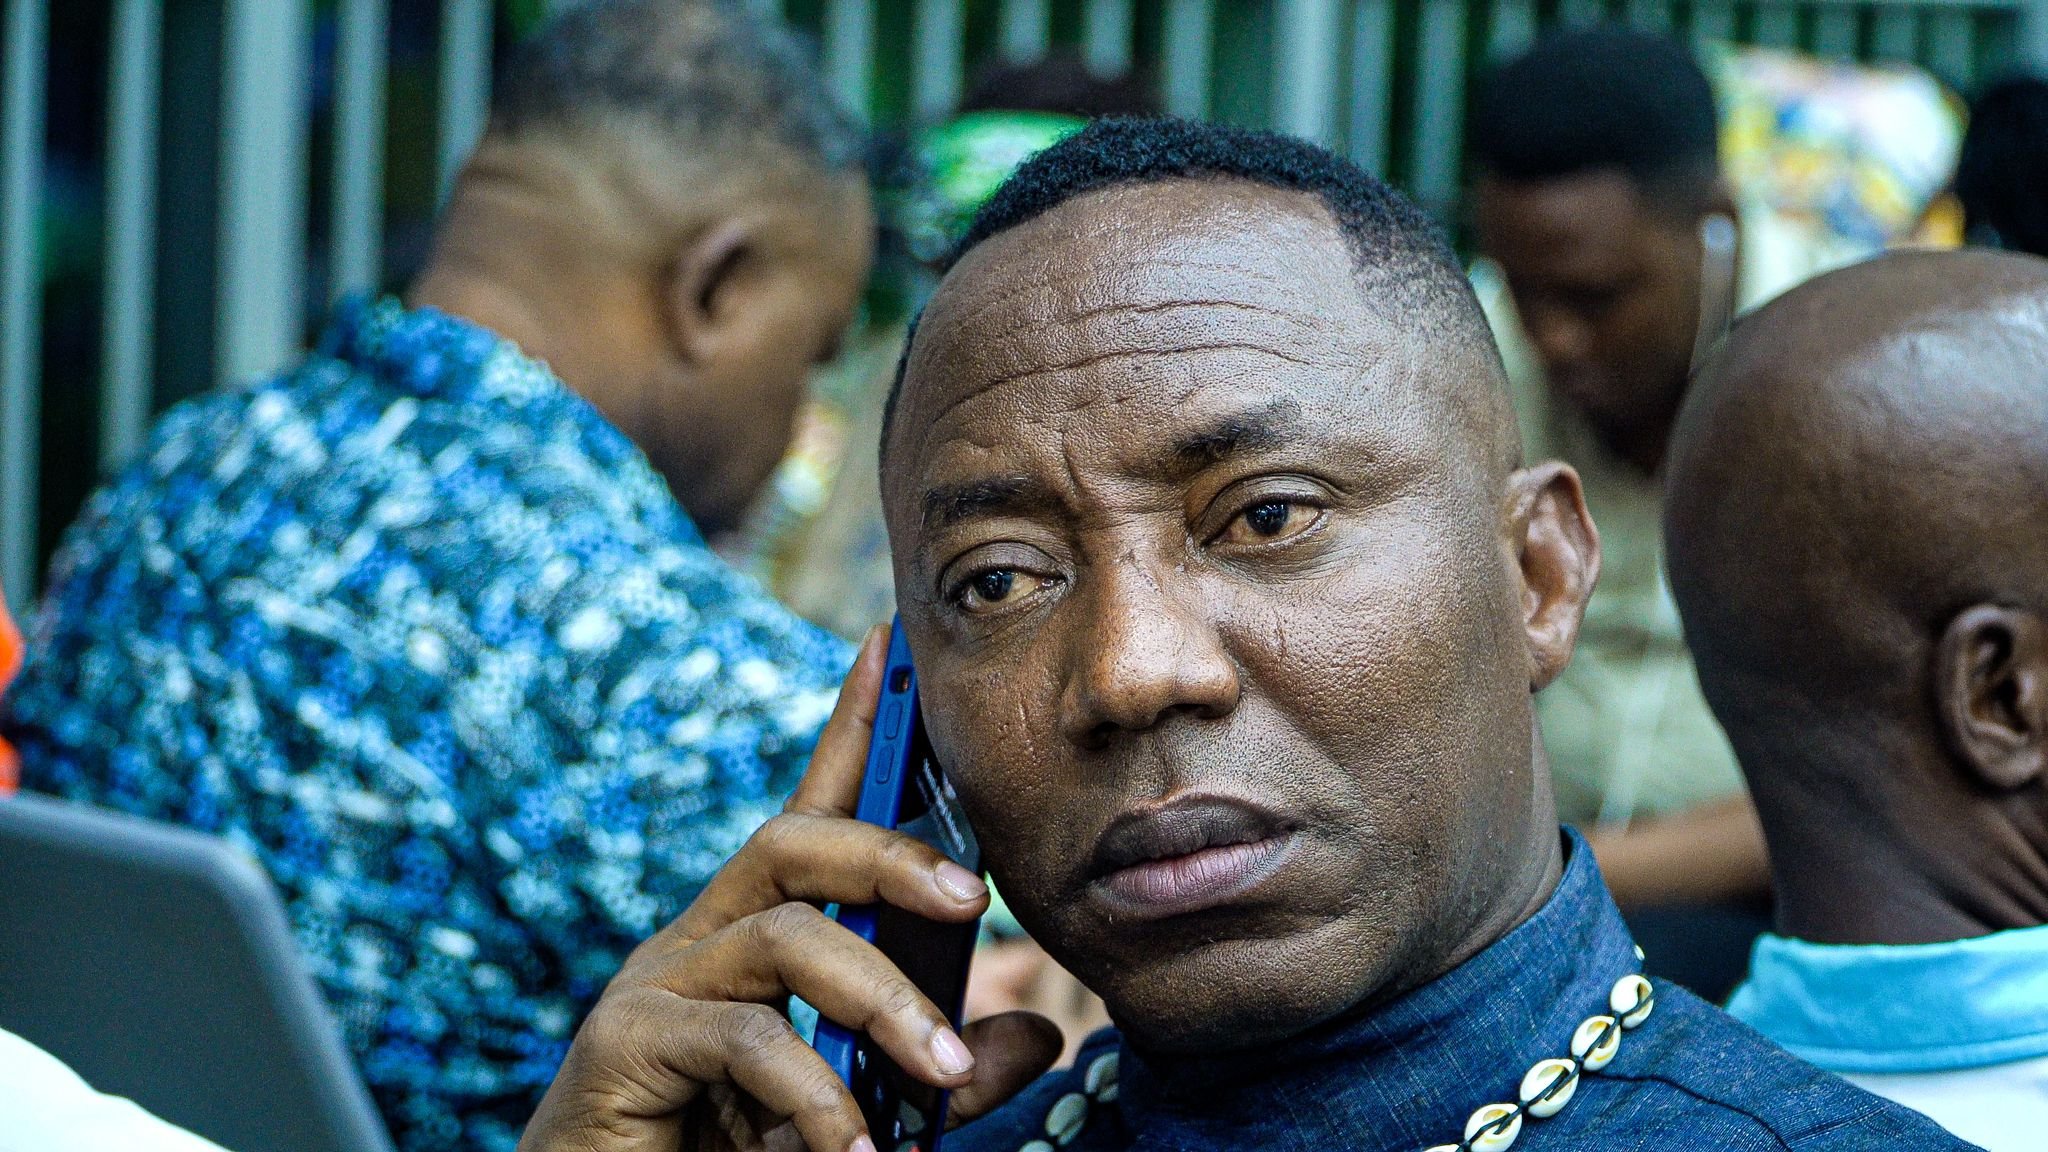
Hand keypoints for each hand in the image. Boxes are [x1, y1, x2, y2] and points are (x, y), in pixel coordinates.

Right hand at [520, 627, 1062, 1151]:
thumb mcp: (861, 1104)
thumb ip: (938, 1068)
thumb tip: (1038, 1031)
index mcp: (751, 936)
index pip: (808, 810)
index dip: (849, 727)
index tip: (889, 646)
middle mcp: (699, 938)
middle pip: (794, 842)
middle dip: (889, 853)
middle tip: (970, 897)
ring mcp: (656, 983)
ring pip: (785, 937)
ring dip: (879, 1000)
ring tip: (938, 1073)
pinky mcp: (625, 1041)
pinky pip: (744, 1036)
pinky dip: (815, 1092)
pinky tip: (853, 1146)